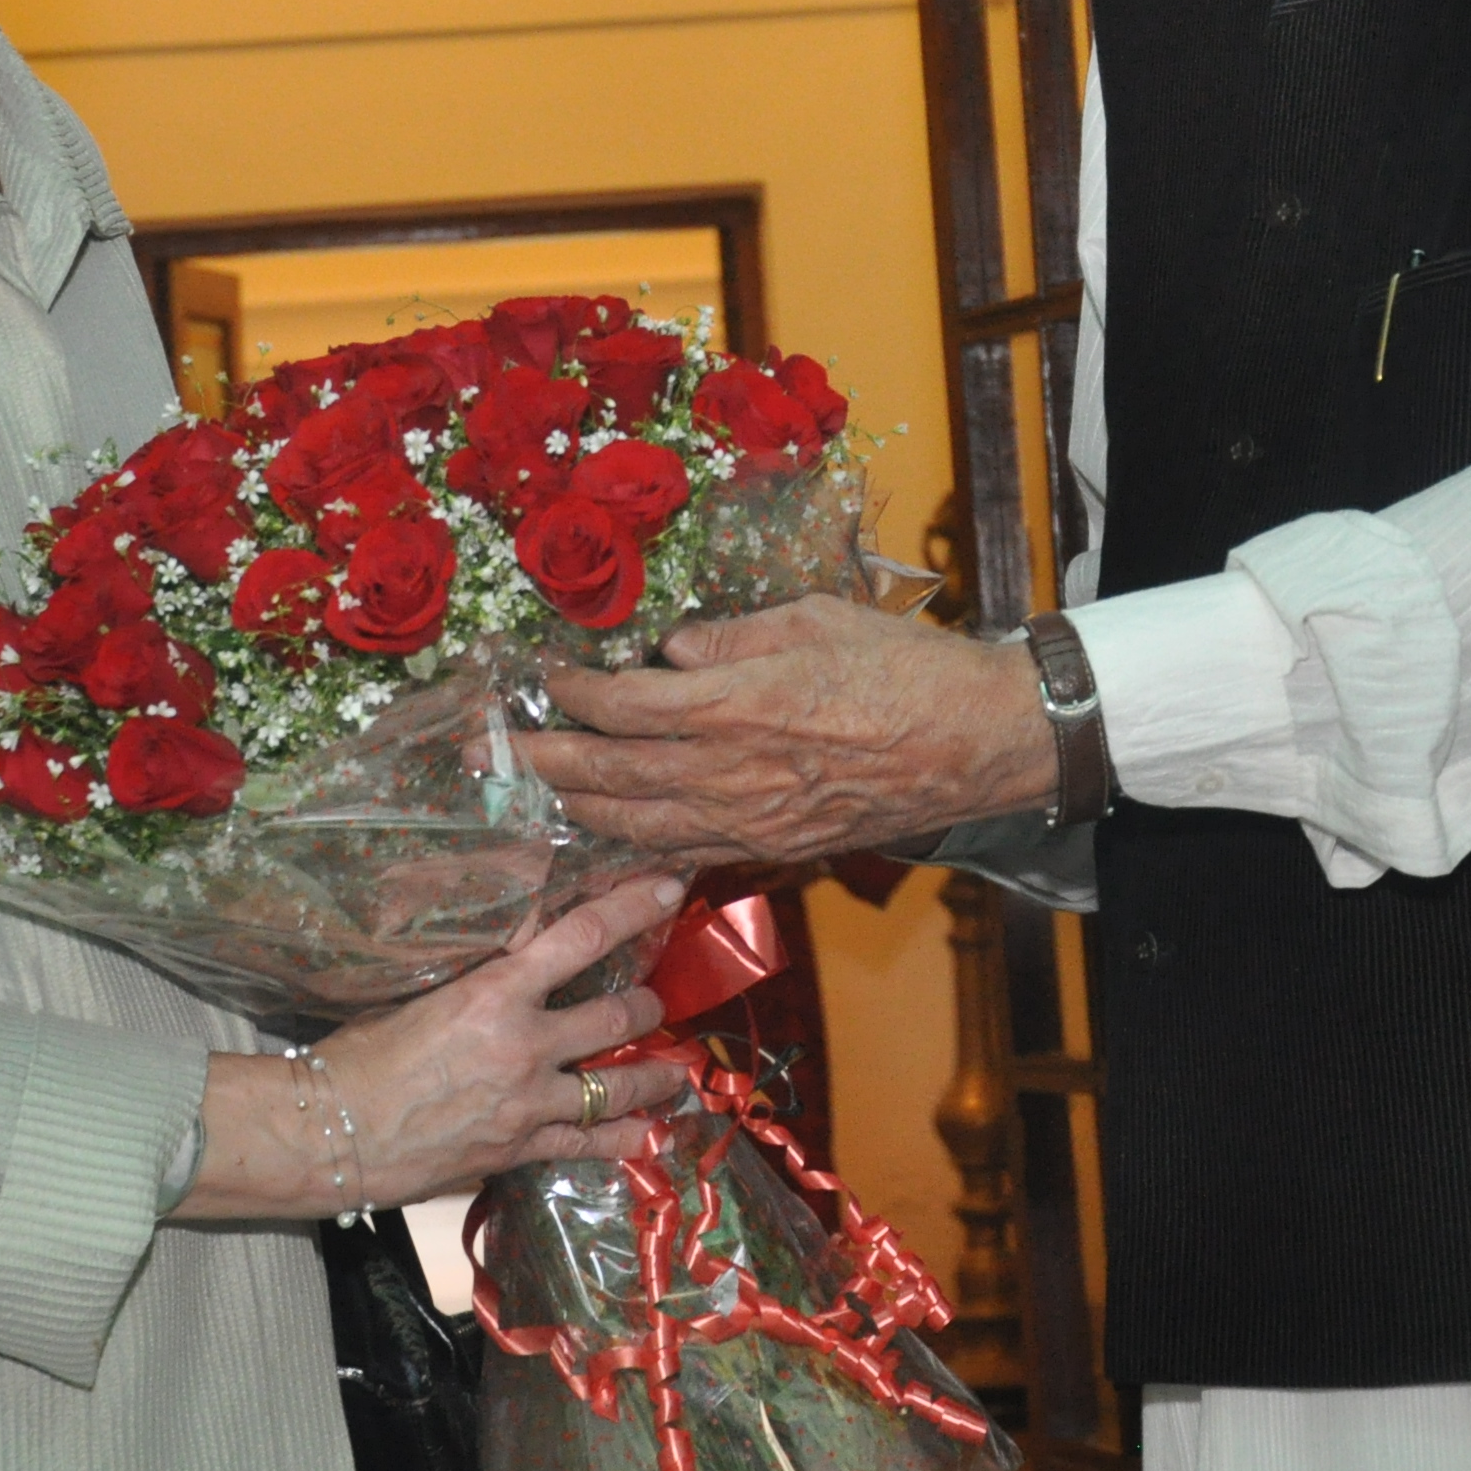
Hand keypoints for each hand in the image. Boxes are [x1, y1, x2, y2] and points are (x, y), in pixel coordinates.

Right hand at [172, 874, 695, 1220]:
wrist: (331, 1131)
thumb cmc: (360, 1052)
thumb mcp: (420, 992)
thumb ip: (478, 974)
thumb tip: (515, 945)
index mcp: (495, 992)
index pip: (582, 936)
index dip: (633, 908)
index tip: (669, 889)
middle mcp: (525, 1044)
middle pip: (618, 1016)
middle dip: (650, 1006)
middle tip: (660, 1003)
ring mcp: (529, 1102)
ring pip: (617, 1086)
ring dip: (653, 1076)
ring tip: (674, 1073)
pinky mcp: (521, 1148)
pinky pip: (589, 1145)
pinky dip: (623, 1139)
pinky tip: (647, 1135)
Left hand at [515, 595, 1052, 866]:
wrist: (977, 742)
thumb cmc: (903, 667)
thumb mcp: (811, 619)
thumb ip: (730, 637)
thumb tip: (670, 649)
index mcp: (737, 704)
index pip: (623, 706)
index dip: (571, 694)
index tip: (542, 677)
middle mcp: (732, 771)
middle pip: (611, 774)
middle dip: (543, 762)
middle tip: (493, 751)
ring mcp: (751, 818)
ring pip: (639, 824)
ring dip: (578, 809)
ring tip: (537, 793)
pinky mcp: (775, 846)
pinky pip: (687, 851)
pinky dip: (638, 845)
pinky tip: (613, 836)